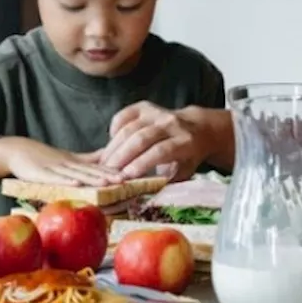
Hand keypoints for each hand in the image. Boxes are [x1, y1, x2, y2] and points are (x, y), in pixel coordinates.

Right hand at [0, 137, 122, 185]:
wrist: (17, 151)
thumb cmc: (44, 158)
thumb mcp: (69, 158)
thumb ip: (89, 160)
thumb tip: (110, 157)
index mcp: (76, 162)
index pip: (97, 167)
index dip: (113, 171)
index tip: (130, 175)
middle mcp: (68, 164)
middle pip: (91, 171)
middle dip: (108, 176)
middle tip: (125, 180)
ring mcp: (54, 169)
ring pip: (76, 174)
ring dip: (93, 178)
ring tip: (108, 182)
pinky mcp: (40, 174)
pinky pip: (54, 178)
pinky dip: (66, 181)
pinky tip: (76, 183)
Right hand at [98, 102, 233, 179]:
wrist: (197, 128)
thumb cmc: (187, 157)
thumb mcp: (183, 172)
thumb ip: (165, 182)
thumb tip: (141, 195)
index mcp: (185, 142)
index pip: (160, 151)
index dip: (141, 163)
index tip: (124, 177)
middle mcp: (171, 124)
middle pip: (141, 138)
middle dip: (122, 156)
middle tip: (106, 173)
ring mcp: (157, 112)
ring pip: (129, 127)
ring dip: (113, 147)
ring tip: (103, 164)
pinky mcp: (145, 107)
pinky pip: (124, 115)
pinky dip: (114, 129)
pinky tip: (111, 145)